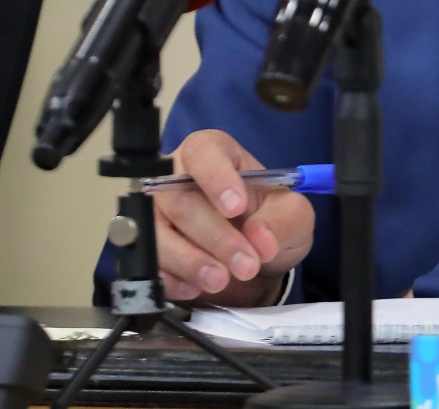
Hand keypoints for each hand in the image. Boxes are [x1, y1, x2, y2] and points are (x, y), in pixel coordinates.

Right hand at [152, 129, 314, 306]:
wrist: (254, 258)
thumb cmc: (269, 220)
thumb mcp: (292, 215)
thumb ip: (282, 221)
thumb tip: (260, 239)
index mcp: (214, 152)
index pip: (203, 153)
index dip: (217, 178)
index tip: (236, 207)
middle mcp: (175, 176)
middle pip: (180, 200)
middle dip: (215, 237)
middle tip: (246, 265)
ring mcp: (155, 213)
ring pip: (157, 234)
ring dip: (190, 261)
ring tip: (221, 280)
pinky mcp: (146, 250)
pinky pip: (147, 264)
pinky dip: (172, 279)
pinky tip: (198, 287)